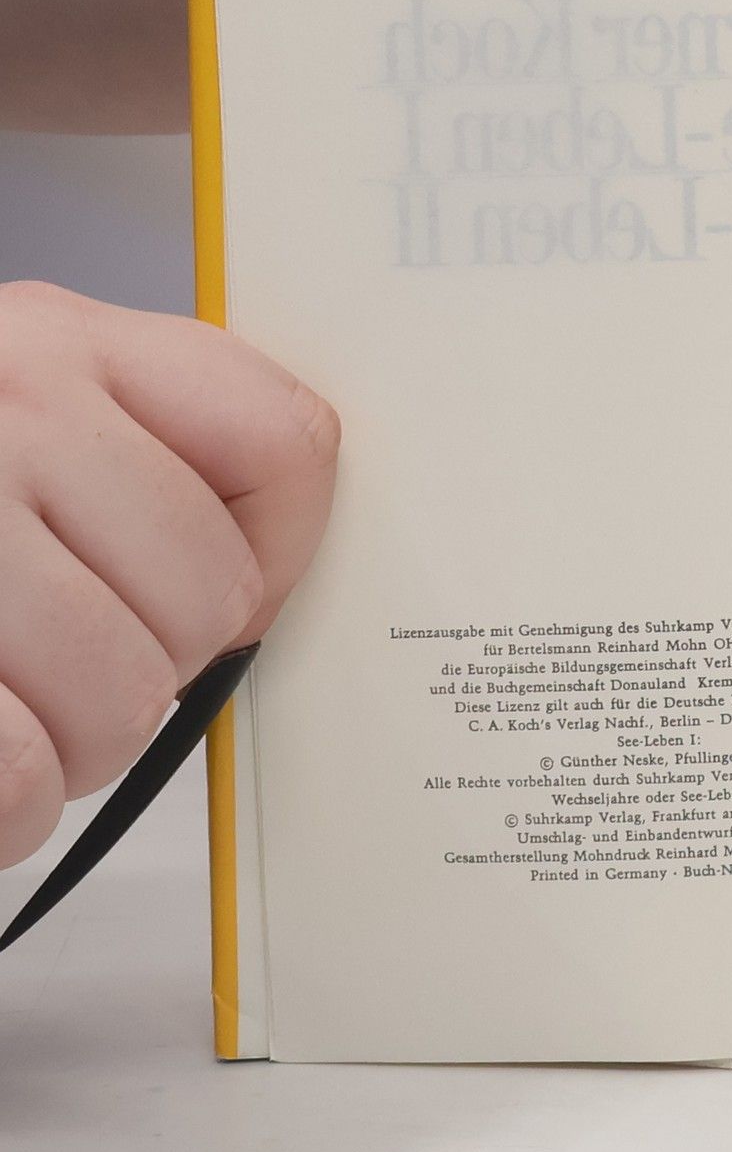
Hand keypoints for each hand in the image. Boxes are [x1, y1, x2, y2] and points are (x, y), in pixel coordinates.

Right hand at [0, 283, 337, 867]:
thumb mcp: (11, 408)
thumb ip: (133, 458)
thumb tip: (255, 596)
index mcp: (53, 341)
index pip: (283, 442)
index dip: (274, 547)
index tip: (217, 592)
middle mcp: (2, 410)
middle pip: (209, 599)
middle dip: (149, 667)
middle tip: (55, 664)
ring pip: (121, 700)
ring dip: (69, 746)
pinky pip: (12, 775)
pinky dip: (1, 811)